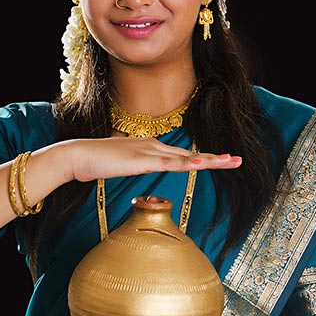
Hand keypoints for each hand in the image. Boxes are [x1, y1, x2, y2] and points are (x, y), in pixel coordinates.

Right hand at [66, 136, 241, 183]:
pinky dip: (186, 164)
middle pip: (191, 154)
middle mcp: (154, 146)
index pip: (183, 155)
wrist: (77, 156)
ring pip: (186, 157)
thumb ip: (135, 166)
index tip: (223, 161)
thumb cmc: (96, 162)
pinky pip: (168, 163)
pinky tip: (201, 164)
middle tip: (238, 160)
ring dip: (209, 160)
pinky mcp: (141, 160)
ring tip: (230, 161)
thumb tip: (140, 169)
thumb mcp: (122, 165)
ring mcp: (148, 151)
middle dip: (216, 158)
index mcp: (151, 147)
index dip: (204, 159)